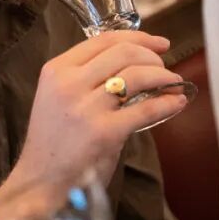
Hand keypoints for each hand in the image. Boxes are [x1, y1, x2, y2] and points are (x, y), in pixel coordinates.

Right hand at [12, 29, 186, 188]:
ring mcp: (86, 108)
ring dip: (164, 76)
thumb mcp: (59, 98)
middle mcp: (69, 83)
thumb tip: (135, 63)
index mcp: (56, 70)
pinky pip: (146, 109)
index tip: (159, 44)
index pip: (103, 39)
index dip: (139, 37)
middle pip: (124, 53)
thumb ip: (87, 78)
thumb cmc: (54, 141)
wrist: (40, 181)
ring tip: (173, 84)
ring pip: (137, 75)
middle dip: (153, 57)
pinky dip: (167, 103)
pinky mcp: (105, 132)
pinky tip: (177, 102)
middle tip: (165, 69)